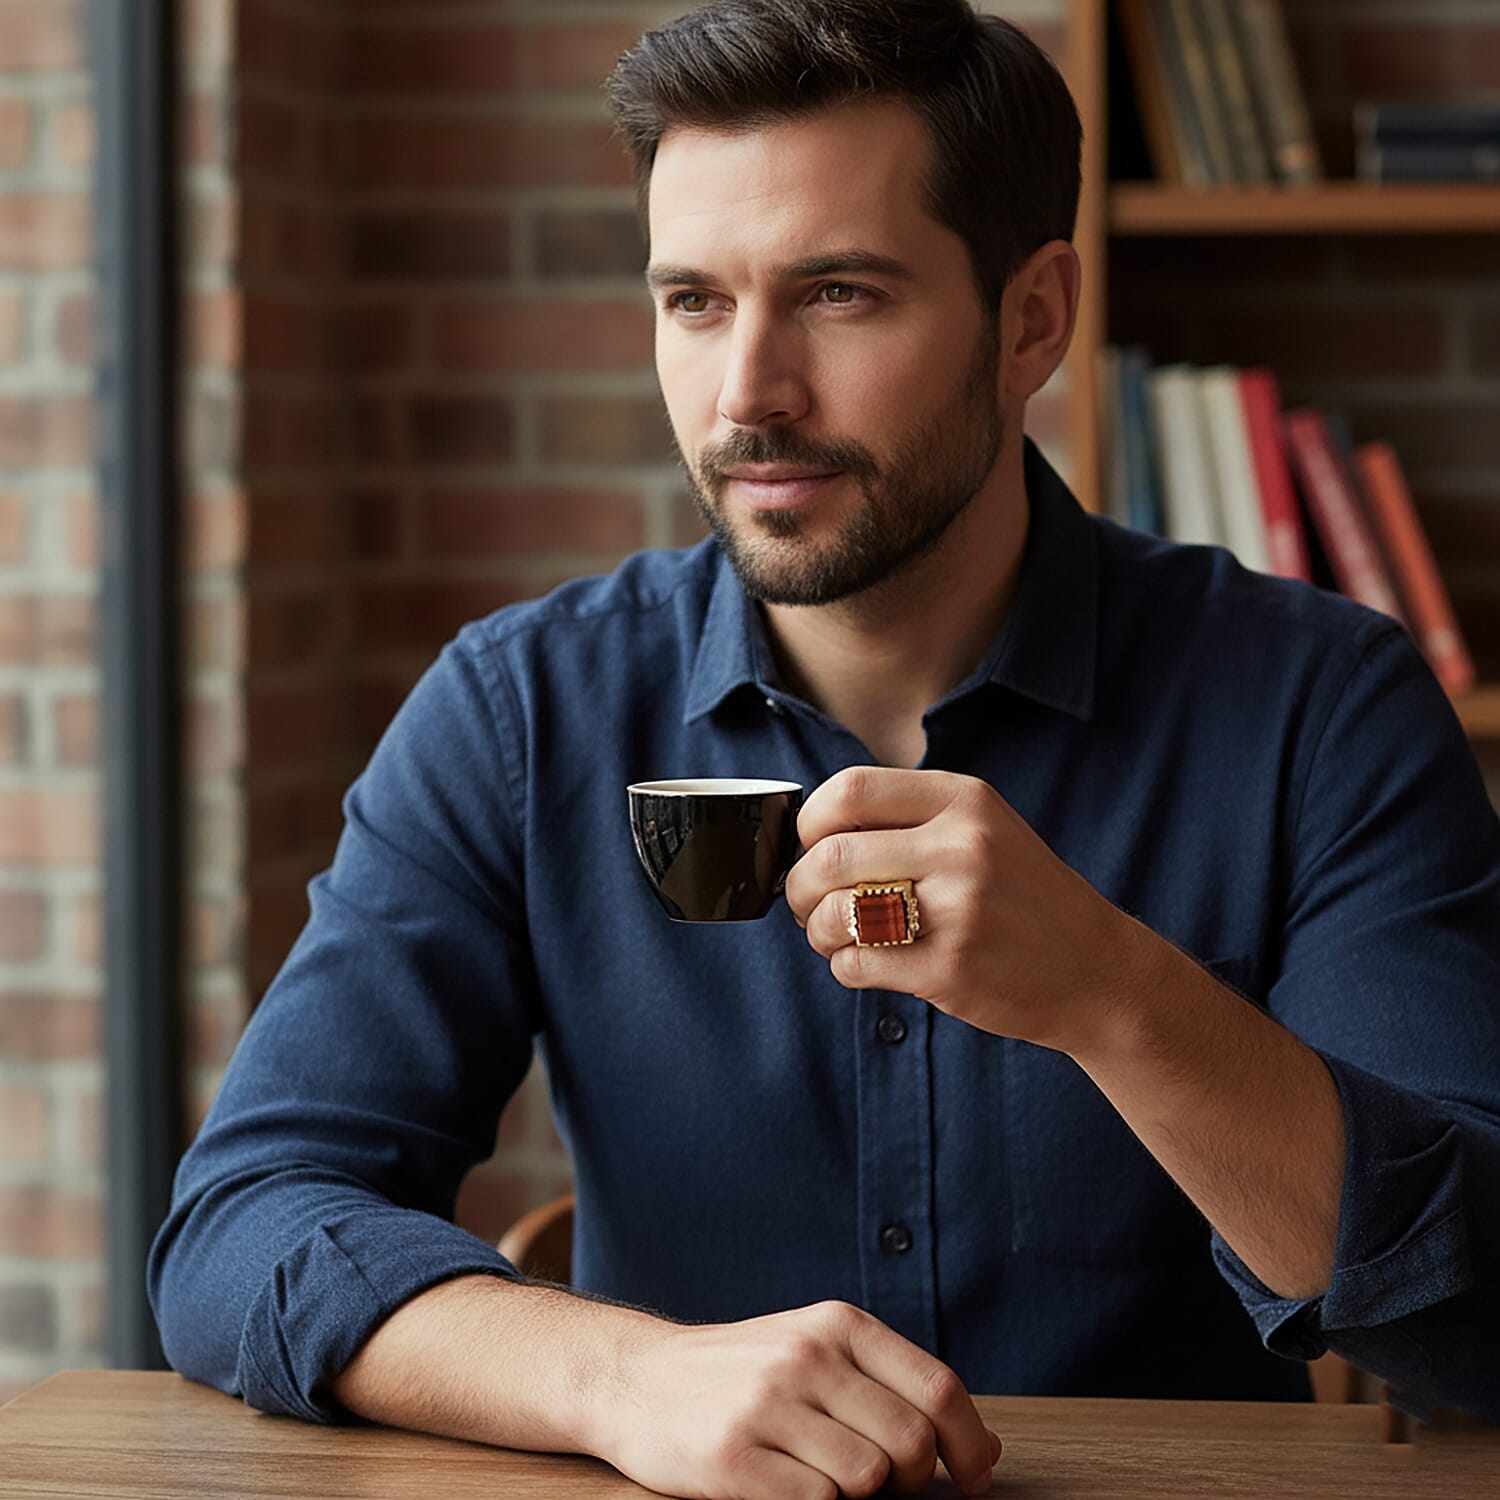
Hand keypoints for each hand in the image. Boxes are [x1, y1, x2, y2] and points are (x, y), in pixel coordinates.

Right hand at [598, 1299, 1001, 1498]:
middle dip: (913, 1481)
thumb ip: (892, 1385)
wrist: (636, 1378)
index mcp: (837, 1324)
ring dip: (859, 1497)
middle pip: (912, 1443)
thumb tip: (985, 1446)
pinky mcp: (733, 1460)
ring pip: (868, 1480)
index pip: (938, 1388)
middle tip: (886, 1487)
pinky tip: (784, 1483)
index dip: (971, 1445)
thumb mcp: (816, 1349)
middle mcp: (806, 1357)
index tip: (976, 1479)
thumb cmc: (742, 1372)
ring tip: (822, 1477)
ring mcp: (768, 1407)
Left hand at [785, 766, 1132, 1050]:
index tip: (812, 846)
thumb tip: (809, 833)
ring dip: (816, 930)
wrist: (1096, 969)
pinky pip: (855, 964)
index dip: (811, 822)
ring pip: (834, 913)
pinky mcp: (950, 969)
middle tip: (807, 902)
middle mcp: (963, 847)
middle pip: (829, 855)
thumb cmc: (1022, 897)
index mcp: (965, 800)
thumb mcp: (982, 830)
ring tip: (833, 935)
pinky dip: (843, 966)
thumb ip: (907, 819)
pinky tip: (867, 963)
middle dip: (799, 885)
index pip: (849, 790)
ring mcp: (958, 910)